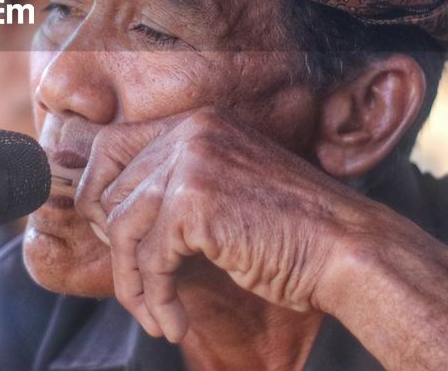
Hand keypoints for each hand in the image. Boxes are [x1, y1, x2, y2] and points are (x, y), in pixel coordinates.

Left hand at [75, 109, 376, 342]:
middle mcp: (192, 132)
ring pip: (122, 228)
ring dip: (132, 283)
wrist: (348, 251)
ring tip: (155, 315)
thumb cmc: (295, 234)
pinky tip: (172, 323)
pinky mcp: (193, 203)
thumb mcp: (227, 192)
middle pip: (111, 190)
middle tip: (136, 289)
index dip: (100, 197)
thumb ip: (177, 190)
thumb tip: (109, 218)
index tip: (111, 241)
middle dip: (116, 249)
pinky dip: (155, 299)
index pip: (113, 148)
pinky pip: (148, 260)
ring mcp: (192, 162)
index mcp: (199, 123)